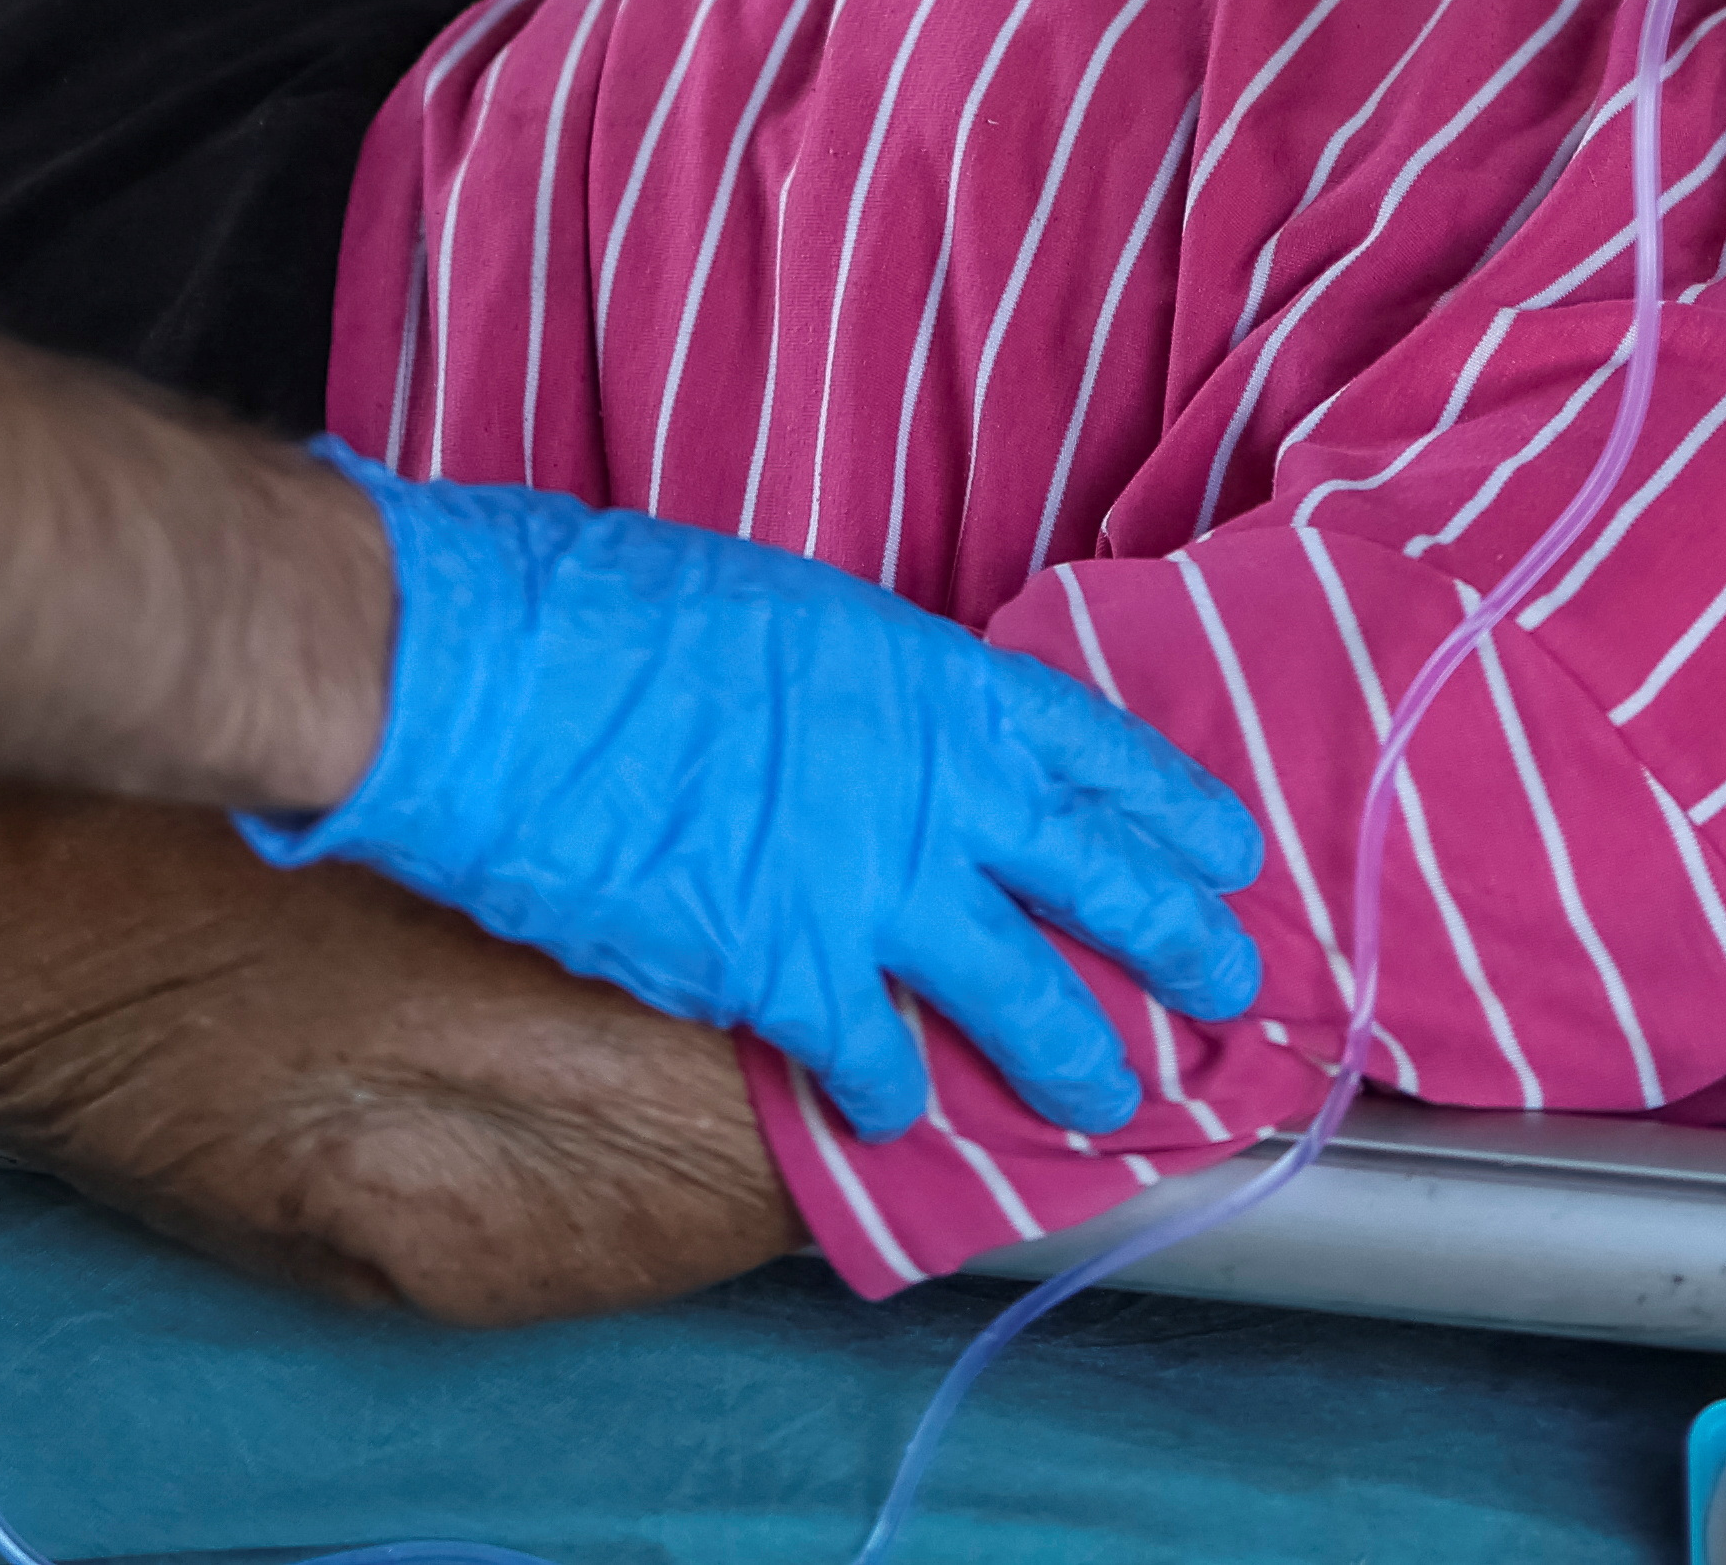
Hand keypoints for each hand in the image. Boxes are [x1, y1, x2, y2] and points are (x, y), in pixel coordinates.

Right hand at [248, 454, 1265, 1142]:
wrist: (487, 674)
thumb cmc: (599, 607)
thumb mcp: (776, 609)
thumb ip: (857, 687)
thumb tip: (870, 731)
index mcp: (934, 673)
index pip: (1098, 747)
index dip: (1172, 805)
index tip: (1231, 845)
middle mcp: (935, 784)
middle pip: (1099, 879)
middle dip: (1179, 939)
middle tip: (1238, 987)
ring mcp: (870, 885)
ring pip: (1021, 994)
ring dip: (1072, 1054)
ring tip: (1111, 1100)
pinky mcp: (785, 973)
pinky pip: (873, 1054)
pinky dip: (892, 1093)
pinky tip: (900, 1117)